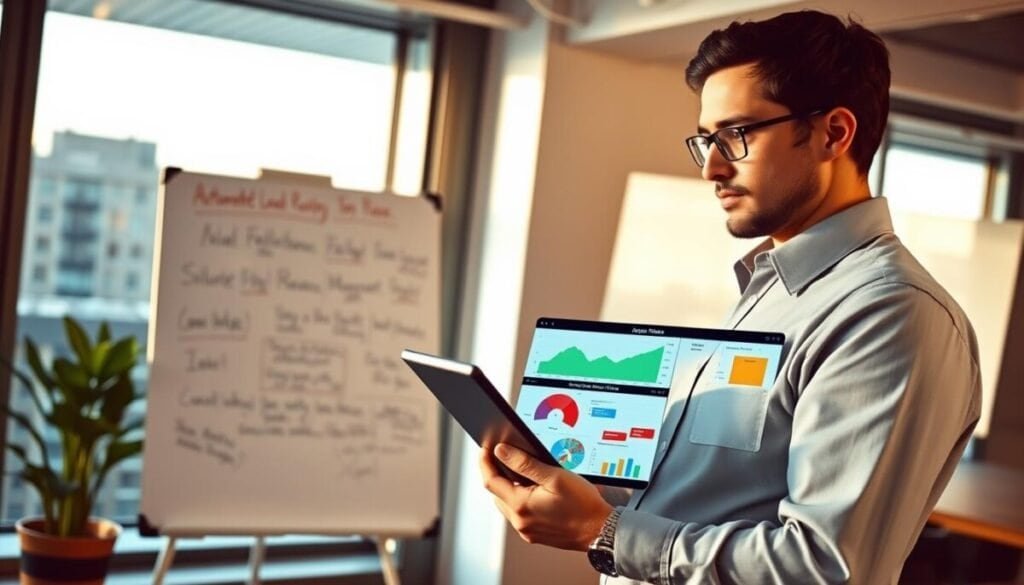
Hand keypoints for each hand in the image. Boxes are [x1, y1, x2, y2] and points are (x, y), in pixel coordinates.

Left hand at [480, 443, 613, 550]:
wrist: (601, 531)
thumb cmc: (583, 505)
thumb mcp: (554, 476)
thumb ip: (524, 463)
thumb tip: (501, 451)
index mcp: (521, 506)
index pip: (490, 481)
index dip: (485, 462)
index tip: (485, 448)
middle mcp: (520, 522)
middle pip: (496, 493)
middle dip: (496, 473)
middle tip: (503, 455)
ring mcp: (527, 530)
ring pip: (507, 504)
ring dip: (509, 487)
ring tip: (520, 470)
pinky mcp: (535, 534)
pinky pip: (519, 514)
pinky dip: (520, 499)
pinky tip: (532, 489)